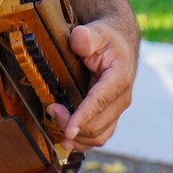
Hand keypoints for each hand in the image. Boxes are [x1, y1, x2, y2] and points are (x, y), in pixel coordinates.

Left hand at [46, 16, 138, 150]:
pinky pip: (98, 136)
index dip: (83, 118)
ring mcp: (117, 110)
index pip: (100, 102)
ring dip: (76, 137)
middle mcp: (121, 98)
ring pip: (99, 136)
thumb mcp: (97, 31)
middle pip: (98, 125)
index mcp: (119, 78)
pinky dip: (82, 141)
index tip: (68, 131)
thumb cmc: (107, 38)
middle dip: (72, 125)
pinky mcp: (110, 116)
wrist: (119, 42)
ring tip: (55, 124)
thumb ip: (87, 36)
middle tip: (51, 110)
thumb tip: (78, 39)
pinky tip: (66, 139)